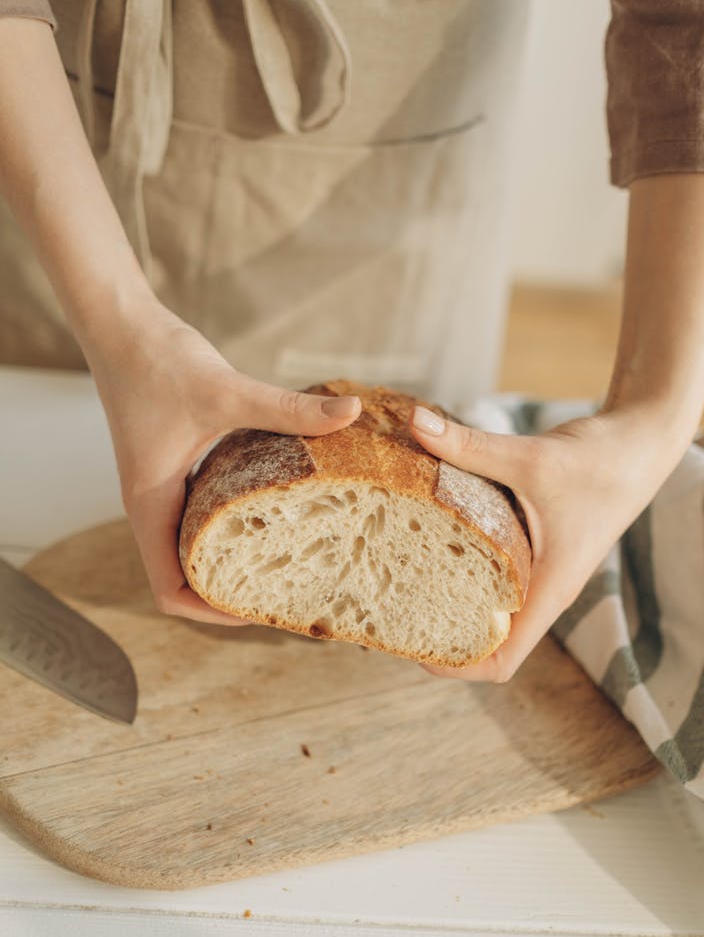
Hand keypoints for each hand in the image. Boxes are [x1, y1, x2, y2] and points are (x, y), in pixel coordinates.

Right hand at [86, 296, 360, 623]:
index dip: (212, 613)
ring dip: (228, 563)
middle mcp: (151, 505)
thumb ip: (288, 408)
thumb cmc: (157, 360)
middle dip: (229, 594)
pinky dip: (228, 525)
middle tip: (287, 592)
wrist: (120, 324)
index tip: (260, 609)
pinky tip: (271, 511)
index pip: (170, 591)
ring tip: (285, 563)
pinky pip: (198, 515)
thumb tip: (350, 415)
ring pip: (190, 548)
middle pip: (184, 578)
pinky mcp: (173, 467)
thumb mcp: (226, 391)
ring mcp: (160, 488)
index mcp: (151, 504)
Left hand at [410, 403, 689, 680]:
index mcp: (549, 590)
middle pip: (489, 644)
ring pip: (492, 610)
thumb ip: (471, 445)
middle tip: (390, 614)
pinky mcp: (538, 550)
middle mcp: (545, 590)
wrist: (642, 441)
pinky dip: (464, 573)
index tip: (412, 649)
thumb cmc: (600, 459)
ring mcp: (542, 572)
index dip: (456, 665)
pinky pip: (497, 579)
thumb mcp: (531, 456)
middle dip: (441, 637)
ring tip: (398, 585)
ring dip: (450, 606)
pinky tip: (429, 546)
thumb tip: (416, 423)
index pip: (502, 660)